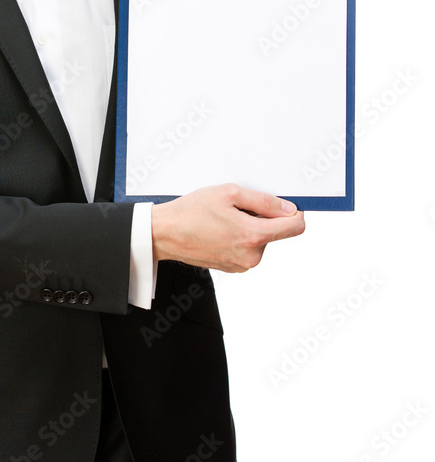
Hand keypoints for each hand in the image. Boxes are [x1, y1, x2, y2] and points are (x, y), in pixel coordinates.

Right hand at [151, 183, 304, 272]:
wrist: (165, 233)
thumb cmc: (191, 211)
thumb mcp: (229, 193)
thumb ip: (264, 201)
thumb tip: (288, 208)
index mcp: (253, 236)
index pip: (295, 227)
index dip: (294, 212)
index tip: (285, 204)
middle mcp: (251, 256)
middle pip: (275, 231)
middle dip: (263, 217)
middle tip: (236, 207)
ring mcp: (242, 264)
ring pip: (261, 239)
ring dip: (250, 226)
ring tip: (224, 218)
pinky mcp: (233, 267)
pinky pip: (247, 248)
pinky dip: (240, 237)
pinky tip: (220, 229)